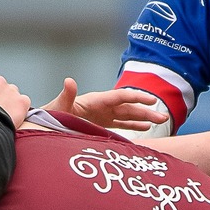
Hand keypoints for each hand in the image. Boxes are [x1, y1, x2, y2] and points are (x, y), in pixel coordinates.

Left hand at [46, 79, 162, 132]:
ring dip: (144, 118)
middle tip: (164, 117)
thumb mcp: (59, 106)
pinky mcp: (101, 125)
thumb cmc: (51, 116)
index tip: (152, 100)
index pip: (120, 97)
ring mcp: (103, 116)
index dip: (136, 98)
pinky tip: (146, 129)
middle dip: (146, 111)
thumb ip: (66, 95)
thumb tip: (69, 80)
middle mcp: (102, 107)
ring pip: (128, 115)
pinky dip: (134, 125)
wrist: (45, 125)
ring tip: (161, 121)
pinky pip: (121, 124)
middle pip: (128, 107)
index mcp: (95, 101)